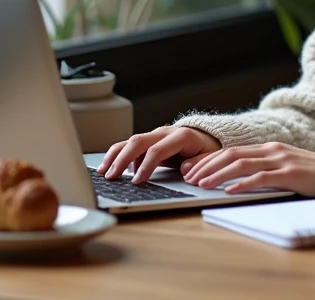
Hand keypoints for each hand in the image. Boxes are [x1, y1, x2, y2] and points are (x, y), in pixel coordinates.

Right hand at [98, 126, 221, 183]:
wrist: (206, 137)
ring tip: (103, 171)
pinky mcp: (149, 141)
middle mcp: (164, 132)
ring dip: (115, 155)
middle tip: (112, 176)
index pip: (158, 150)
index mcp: (181, 136)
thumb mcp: (211, 157)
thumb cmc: (207, 149)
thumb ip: (200, 164)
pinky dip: (118, 154)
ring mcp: (155, 135)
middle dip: (123, 159)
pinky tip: (108, 166)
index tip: (137, 181)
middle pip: (138, 142)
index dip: (146, 166)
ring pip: (130, 141)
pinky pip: (130, 145)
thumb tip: (186, 170)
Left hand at [181, 142, 314, 196]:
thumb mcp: (282, 168)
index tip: (191, 169)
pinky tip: (230, 191)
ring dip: (218, 174)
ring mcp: (281, 160)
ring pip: (241, 164)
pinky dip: (242, 184)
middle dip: (207, 165)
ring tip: (202, 184)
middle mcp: (272, 150)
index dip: (209, 159)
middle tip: (189, 177)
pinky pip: (261, 177)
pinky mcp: (290, 173)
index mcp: (268, 148)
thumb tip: (234, 181)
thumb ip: (262, 170)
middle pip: (231, 154)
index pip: (231, 150)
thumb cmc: (310, 175)